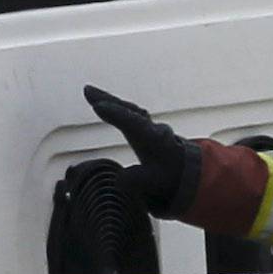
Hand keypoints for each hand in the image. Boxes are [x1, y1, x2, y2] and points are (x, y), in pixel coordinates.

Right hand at [84, 85, 193, 212]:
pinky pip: (127, 112)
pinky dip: (114, 106)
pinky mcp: (142, 125)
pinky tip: (100, 101)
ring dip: (109, 100)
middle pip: (130, 111)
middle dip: (110, 102)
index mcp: (155, 140)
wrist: (184, 170)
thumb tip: (120, 179)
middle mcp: (152, 128)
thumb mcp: (155, 182)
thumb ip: (138, 180)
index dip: (117, 114)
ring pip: (128, 109)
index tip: (99, 106)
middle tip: (88, 91)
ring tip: (89, 92)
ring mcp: (147, 124)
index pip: (134, 123)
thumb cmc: (168, 176)